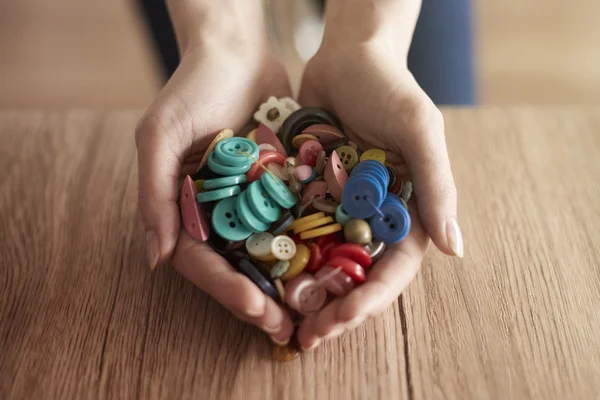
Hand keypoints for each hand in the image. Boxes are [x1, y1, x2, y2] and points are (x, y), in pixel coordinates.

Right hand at [135, 6, 294, 343]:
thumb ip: (155, 194)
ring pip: (267, 254)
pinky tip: (331, 268)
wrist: (236, 50)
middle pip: (236, 267)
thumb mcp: (160, 135)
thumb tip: (156, 259)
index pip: (201, 261)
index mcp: (184, 207)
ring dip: (286, 286)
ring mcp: (250, 202)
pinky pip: (293, 223)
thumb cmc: (191, 88)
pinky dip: (308, 247)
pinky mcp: (280, 188)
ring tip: (312, 311)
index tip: (256, 308)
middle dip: (259, 299)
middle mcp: (217, 212)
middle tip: (287, 328)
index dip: (226, 288)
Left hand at [295, 35, 461, 347]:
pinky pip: (297, 232)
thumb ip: (436, 185)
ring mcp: (341, 208)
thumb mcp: (418, 129)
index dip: (371, 298)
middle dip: (334, 308)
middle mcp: (374, 216)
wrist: (347, 55)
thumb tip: (454, 249)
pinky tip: (261, 278)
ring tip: (282, 321)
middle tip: (306, 337)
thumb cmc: (390, 87)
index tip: (342, 318)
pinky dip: (283, 257)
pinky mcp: (311, 194)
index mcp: (407, 209)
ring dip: (306, 294)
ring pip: (325, 263)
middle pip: (356, 274)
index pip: (394, 267)